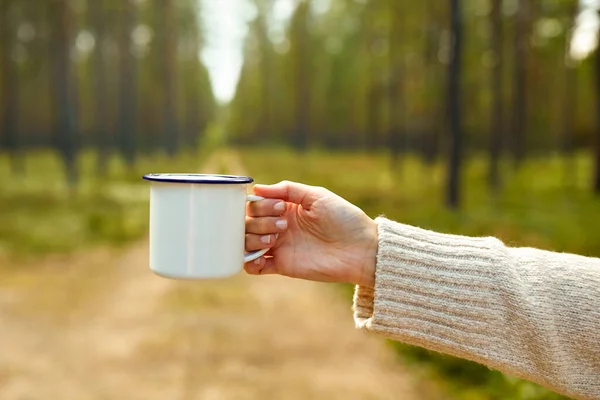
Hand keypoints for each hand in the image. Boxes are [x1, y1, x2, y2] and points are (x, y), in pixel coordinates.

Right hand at [244, 181, 377, 286]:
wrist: (360, 249)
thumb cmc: (344, 219)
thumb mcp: (317, 196)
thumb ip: (288, 189)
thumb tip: (256, 188)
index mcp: (285, 208)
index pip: (256, 204)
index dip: (261, 205)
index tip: (280, 207)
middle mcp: (278, 226)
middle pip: (247, 222)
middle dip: (259, 222)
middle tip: (283, 225)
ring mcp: (279, 247)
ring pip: (247, 242)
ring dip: (253, 239)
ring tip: (274, 240)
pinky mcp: (282, 266)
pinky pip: (254, 266)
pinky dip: (249, 262)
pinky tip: (261, 257)